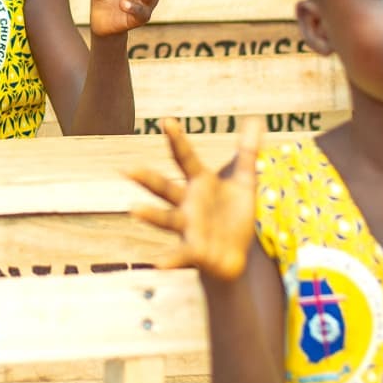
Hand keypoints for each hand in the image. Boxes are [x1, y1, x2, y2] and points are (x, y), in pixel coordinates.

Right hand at [127, 117, 263, 280]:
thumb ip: (247, 152)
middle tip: (127, 170)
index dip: (177, 140)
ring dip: (151, 215)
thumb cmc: (234, 215)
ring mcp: (189, 227)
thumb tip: (255, 119)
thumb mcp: (244, 182)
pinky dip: (170, 259)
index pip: (186, 158)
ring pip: (166, 219)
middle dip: (147, 179)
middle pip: (165, 188)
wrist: (235, 254)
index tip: (167, 121)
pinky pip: (181, 255)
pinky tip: (158, 263)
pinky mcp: (195, 251)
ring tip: (133, 209)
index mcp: (200, 183)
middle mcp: (188, 204)